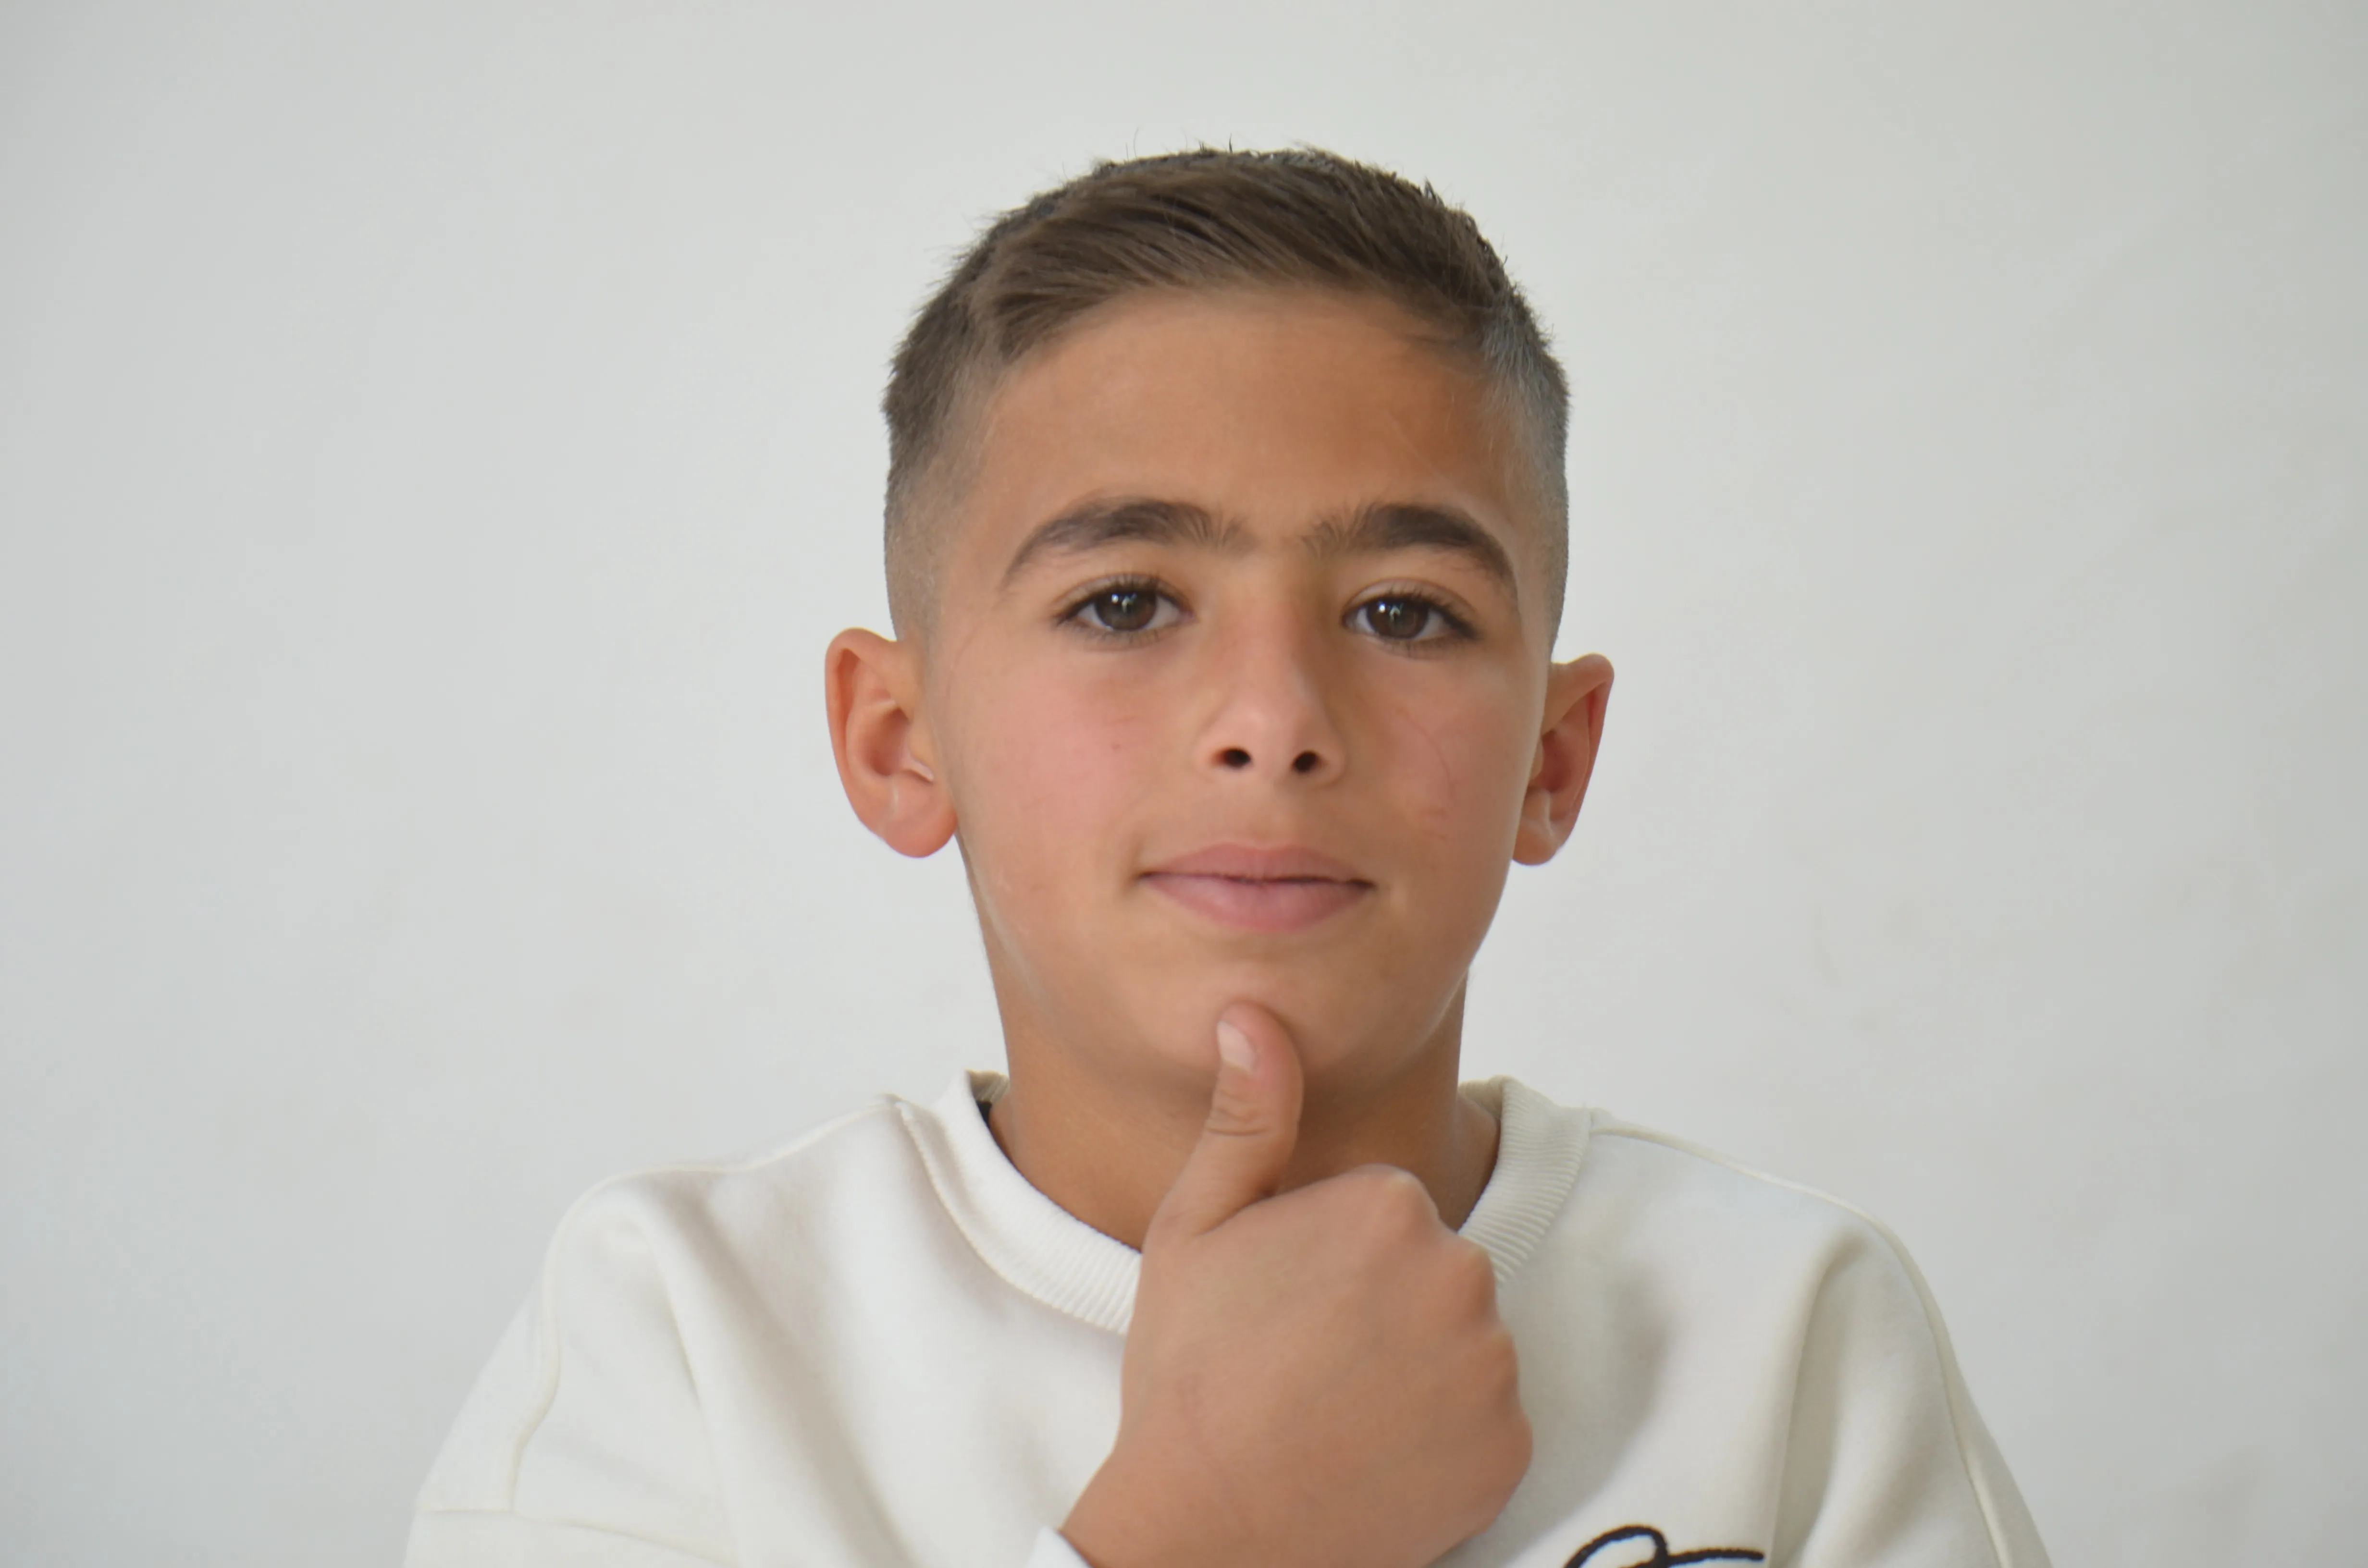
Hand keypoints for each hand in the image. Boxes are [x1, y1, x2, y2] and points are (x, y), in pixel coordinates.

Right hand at [1060, 1003, 1530, 1567]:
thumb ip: (1246, 1117)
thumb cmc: (1189, 1376)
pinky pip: (1486, 1420)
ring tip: (1335, 1409)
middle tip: (1304, 1358)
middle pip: (1433, 1268)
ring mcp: (1493, 1369)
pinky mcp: (1510, 1449)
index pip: (1385, 1208)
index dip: (1328, 1255)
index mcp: (1389, 1207)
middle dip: (1381, 1303)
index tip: (1283, 1303)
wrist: (1206, 1530)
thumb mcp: (1194, 1230)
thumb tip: (1253, 1015)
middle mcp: (1461, 1275)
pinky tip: (1375, 1455)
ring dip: (1416, 1368)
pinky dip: (1444, 1437)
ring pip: (1463, 1342)